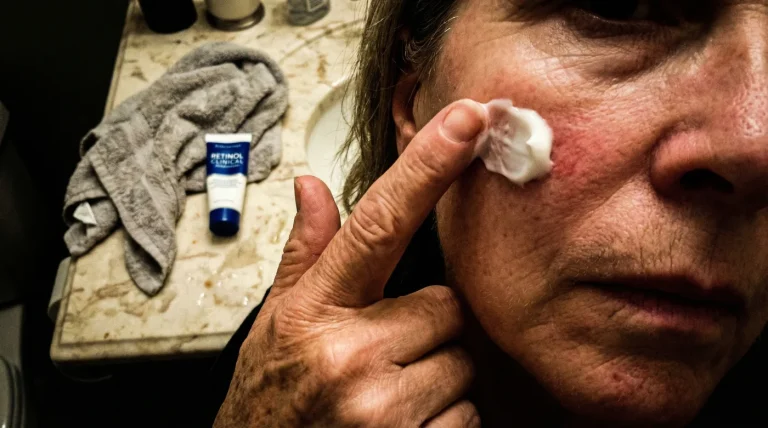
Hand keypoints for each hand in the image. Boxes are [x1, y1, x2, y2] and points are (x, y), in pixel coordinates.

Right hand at [214, 100, 487, 426]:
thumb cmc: (270, 398)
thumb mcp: (276, 321)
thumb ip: (305, 253)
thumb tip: (313, 187)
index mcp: (314, 311)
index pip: (378, 223)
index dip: (426, 166)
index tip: (467, 121)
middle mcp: (348, 355)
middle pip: (446, 307)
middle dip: (426, 327)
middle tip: (386, 353)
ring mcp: (381, 408)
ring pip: (461, 363)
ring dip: (436, 377)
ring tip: (387, 395)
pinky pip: (468, 414)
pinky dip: (444, 420)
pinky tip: (401, 425)